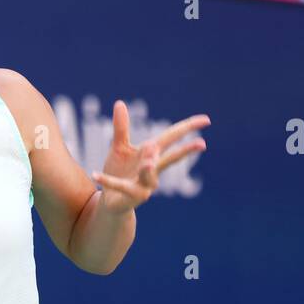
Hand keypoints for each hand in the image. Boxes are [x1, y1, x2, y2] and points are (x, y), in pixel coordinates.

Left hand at [92, 100, 209, 213]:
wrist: (110, 200)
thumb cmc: (119, 172)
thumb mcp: (119, 148)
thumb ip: (121, 128)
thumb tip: (119, 103)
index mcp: (151, 154)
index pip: (172, 138)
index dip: (188, 128)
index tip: (206, 120)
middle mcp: (152, 169)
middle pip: (170, 158)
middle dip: (185, 151)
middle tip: (202, 144)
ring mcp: (144, 185)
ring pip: (150, 175)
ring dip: (149, 168)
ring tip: (149, 160)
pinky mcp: (130, 195)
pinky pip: (119, 186)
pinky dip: (107, 180)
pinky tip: (97, 174)